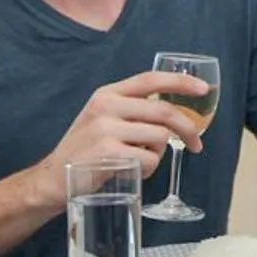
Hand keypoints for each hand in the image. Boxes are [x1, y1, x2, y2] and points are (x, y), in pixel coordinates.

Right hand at [31, 70, 209, 205]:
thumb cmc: (85, 150)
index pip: (150, 79)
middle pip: (163, 111)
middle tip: (196, 144)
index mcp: (107, 94)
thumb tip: (175, 113)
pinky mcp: (108, 153)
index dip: (180, 82)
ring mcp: (105, 129)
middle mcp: (106, 106)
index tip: (204, 89)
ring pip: (160, 138)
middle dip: (188, 129)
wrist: (53, 177)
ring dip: (161, 153)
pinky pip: (149, 160)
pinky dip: (150, 169)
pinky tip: (134, 171)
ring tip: (144, 160)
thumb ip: (132, 110)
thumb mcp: (102, 119)